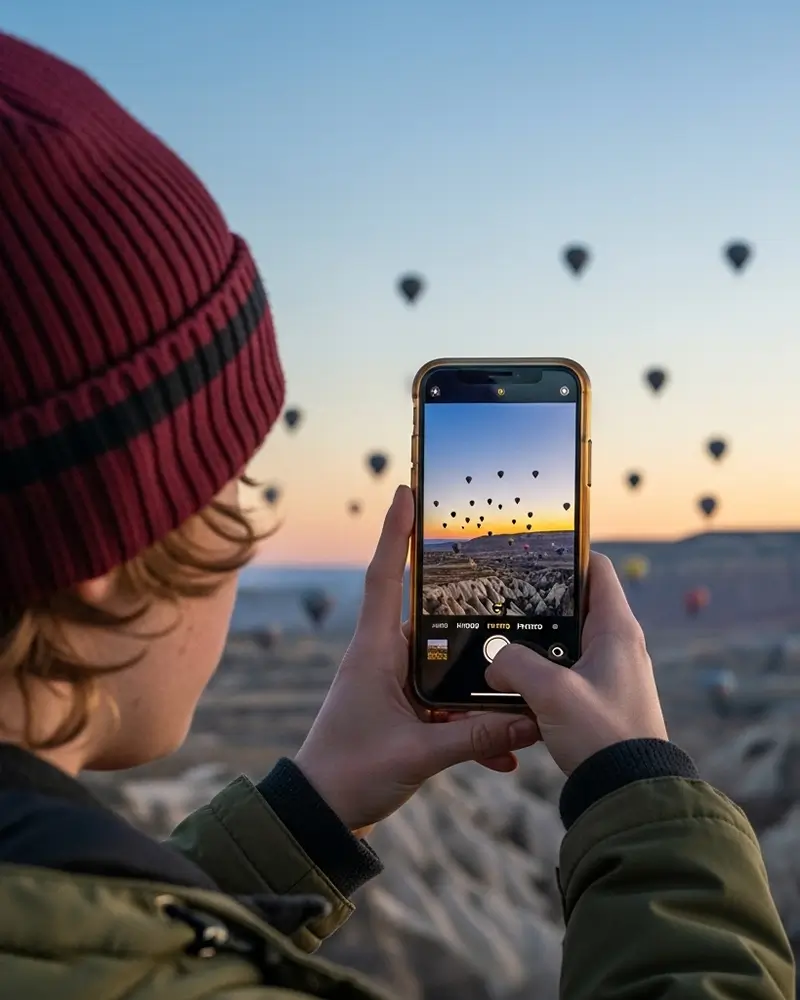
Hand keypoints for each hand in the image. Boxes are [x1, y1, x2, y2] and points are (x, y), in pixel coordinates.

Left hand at [294, 485, 539, 832]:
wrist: (321, 816)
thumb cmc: (349, 775)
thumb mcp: (417, 755)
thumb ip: (474, 740)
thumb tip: (529, 722)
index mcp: (375, 651)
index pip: (385, 577)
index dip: (394, 533)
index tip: (407, 491)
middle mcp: (384, 658)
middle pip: (429, 614)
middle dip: (463, 599)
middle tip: (500, 573)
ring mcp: (395, 685)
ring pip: (445, 664)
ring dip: (478, 679)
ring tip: (520, 681)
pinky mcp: (405, 712)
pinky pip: (448, 706)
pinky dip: (474, 724)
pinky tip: (505, 751)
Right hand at [485, 552, 666, 776]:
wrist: (629, 793)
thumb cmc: (603, 735)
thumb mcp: (551, 693)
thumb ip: (515, 666)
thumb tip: (494, 662)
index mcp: (617, 629)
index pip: (597, 569)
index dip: (567, 554)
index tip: (532, 554)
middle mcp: (617, 644)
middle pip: (575, 604)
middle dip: (539, 602)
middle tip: (503, 600)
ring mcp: (609, 673)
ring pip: (566, 641)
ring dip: (535, 643)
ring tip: (500, 641)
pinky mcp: (599, 699)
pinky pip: (565, 671)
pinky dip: (541, 672)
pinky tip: (513, 682)